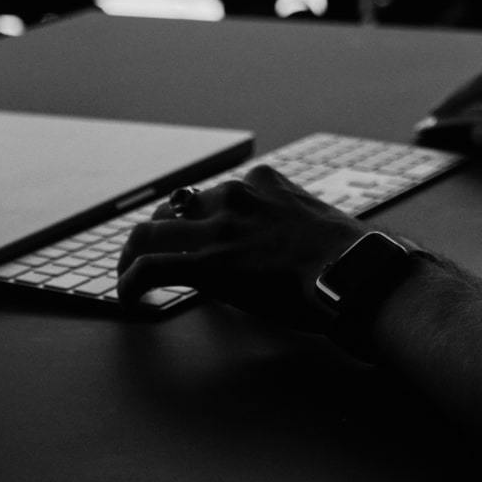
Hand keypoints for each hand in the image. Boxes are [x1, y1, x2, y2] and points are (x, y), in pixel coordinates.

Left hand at [115, 166, 363, 322]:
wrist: (355, 270)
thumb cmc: (348, 255)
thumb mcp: (316, 222)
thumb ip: (290, 225)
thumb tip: (285, 250)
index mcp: (261, 183)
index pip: (212, 193)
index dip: (196, 218)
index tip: (194, 236)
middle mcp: (233, 196)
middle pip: (173, 207)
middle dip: (157, 232)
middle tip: (150, 255)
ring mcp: (218, 230)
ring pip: (149, 232)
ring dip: (131, 255)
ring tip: (127, 276)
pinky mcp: (208, 264)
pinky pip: (150, 268)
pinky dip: (130, 282)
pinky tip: (128, 298)